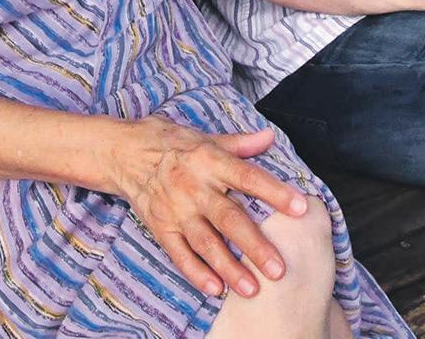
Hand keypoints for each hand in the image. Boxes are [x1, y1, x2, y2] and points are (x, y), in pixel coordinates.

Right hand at [110, 116, 308, 298]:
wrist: (124, 151)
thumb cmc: (172, 143)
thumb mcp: (206, 137)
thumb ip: (240, 143)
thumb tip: (270, 137)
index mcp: (210, 159)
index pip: (248, 177)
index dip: (275, 192)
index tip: (301, 207)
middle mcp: (194, 186)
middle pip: (229, 218)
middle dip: (255, 245)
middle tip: (279, 268)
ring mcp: (176, 209)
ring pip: (206, 243)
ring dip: (229, 268)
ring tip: (252, 289)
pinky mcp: (160, 227)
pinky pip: (179, 255)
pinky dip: (196, 273)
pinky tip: (215, 289)